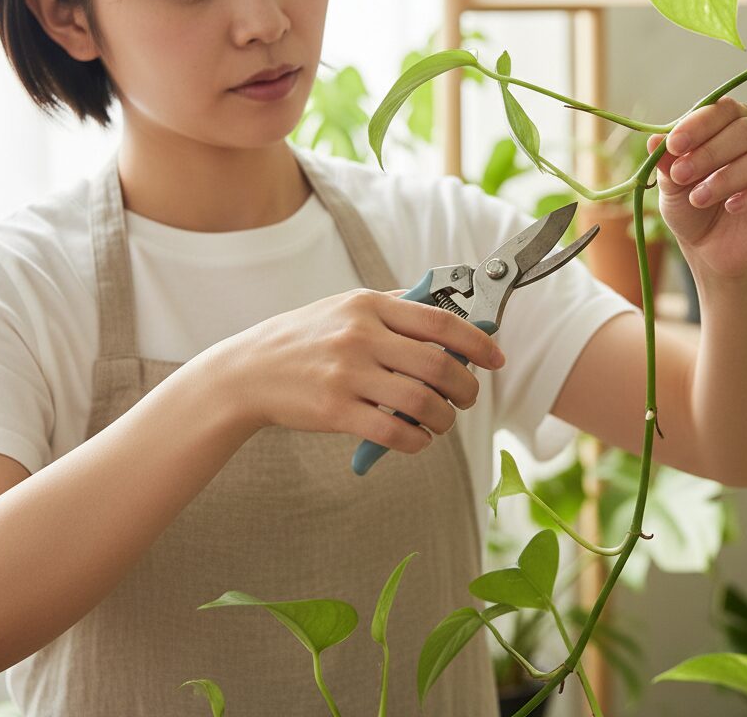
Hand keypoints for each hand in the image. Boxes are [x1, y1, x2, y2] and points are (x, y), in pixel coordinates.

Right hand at [218, 288, 504, 450]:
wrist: (249, 371)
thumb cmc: (306, 338)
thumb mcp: (346, 307)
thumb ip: (394, 307)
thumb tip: (449, 313)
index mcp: (369, 306)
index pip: (440, 321)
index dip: (478, 341)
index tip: (496, 358)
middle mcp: (361, 336)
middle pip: (439, 364)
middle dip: (467, 386)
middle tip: (470, 396)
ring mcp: (348, 374)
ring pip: (422, 401)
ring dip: (445, 418)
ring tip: (443, 421)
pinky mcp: (335, 411)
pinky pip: (394, 432)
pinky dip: (417, 441)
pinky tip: (418, 439)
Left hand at [647, 97, 746, 280]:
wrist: (709, 249)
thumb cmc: (691, 207)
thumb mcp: (672, 185)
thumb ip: (667, 162)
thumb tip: (654, 140)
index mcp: (733, 124)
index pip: (724, 108)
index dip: (699, 124)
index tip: (673, 145)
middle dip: (709, 152)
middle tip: (681, 175)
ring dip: (727, 177)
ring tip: (698, 198)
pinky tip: (732, 206)